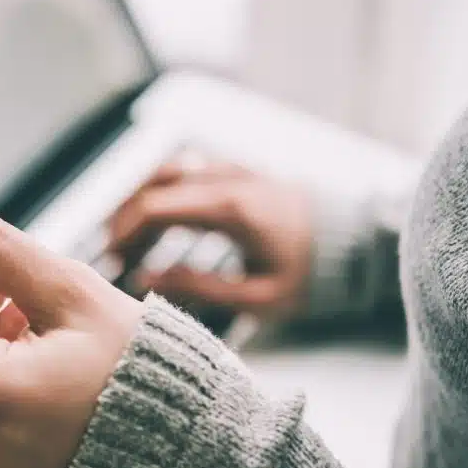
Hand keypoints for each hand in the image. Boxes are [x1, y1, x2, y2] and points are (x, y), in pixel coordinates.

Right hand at [109, 159, 313, 316]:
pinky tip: (159, 218)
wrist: (356, 243)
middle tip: (112, 251)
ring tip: (128, 235)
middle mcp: (227, 180)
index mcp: (229, 209)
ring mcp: (233, 171)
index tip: (111, 259)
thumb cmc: (311, 275)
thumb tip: (146, 278)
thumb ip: (199, 288)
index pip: (155, 207)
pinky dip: (163, 190)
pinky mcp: (240, 173)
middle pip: (154, 184)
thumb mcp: (258, 297)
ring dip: (141, 198)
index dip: (124, 232)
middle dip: (125, 217)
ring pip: (168, 170)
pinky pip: (188, 170)